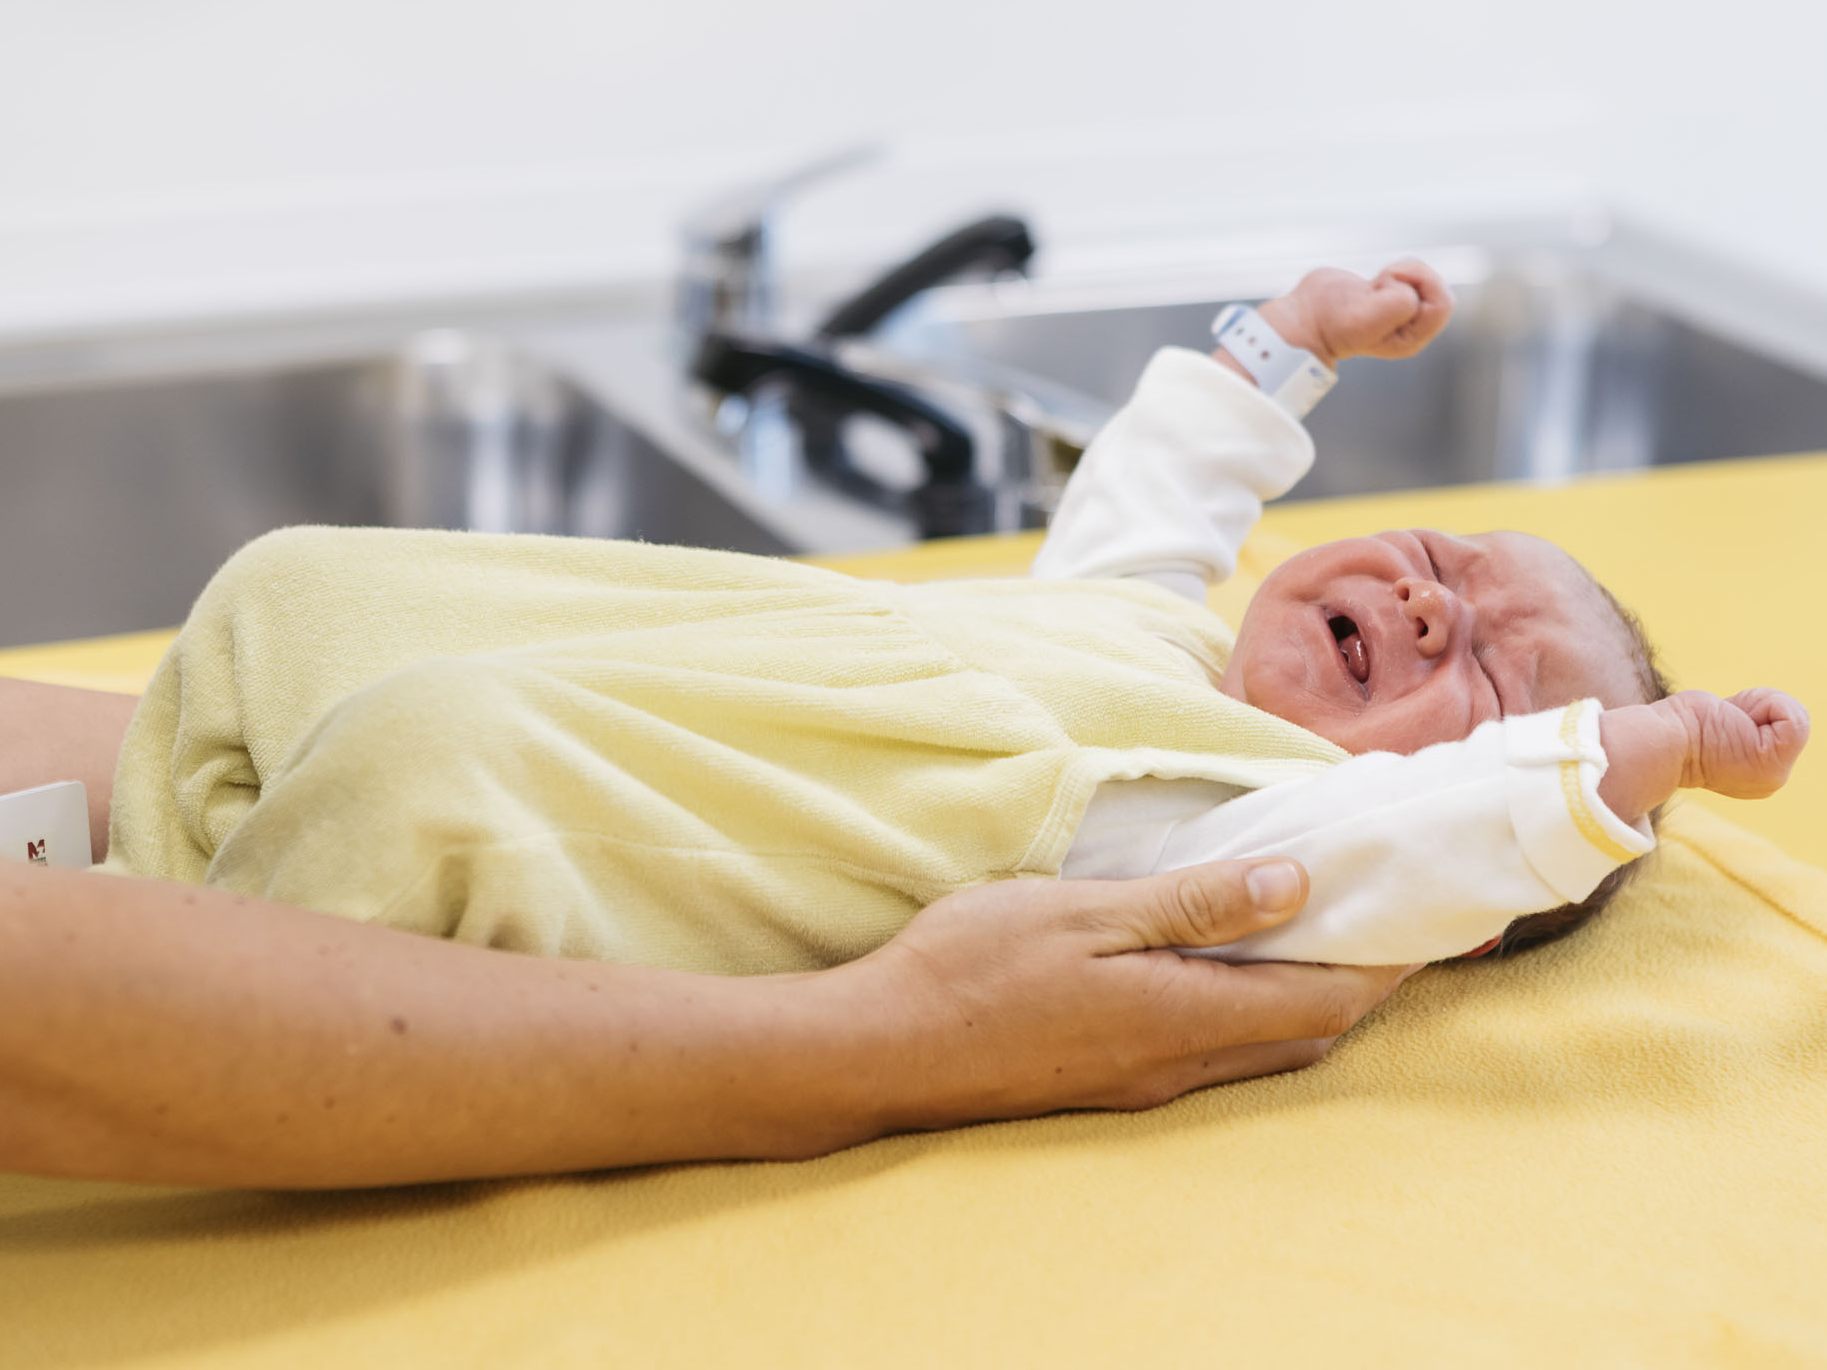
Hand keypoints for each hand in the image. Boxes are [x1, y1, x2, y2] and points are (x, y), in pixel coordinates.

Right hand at [844, 859, 1417, 1128]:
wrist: (881, 1049)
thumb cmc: (972, 969)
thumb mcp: (1085, 914)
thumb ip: (1193, 904)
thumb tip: (1295, 887)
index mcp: (1183, 1017)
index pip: (1326, 999)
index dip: (1388, 961)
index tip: (1429, 913)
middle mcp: (1178, 1064)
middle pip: (1307, 1033)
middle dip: (1362, 980)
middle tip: (1385, 914)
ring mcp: (1142, 1081)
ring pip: (1262, 1046)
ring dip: (1306, 996)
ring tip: (1318, 928)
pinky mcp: (1109, 1080)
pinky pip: (1213, 1049)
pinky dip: (1251, 1007)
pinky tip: (1227, 964)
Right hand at [1257, 259, 1452, 367]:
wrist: (1304, 316)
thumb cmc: (1331, 322)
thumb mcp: (1366, 320)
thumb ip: (1398, 304)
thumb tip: (1408, 291)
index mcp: (1412, 338)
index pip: (1442, 303)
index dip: (1421, 283)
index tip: (1388, 281)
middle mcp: (1411, 327)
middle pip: (1436, 287)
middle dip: (1411, 275)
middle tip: (1380, 283)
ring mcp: (1401, 311)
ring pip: (1422, 276)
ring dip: (1398, 272)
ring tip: (1372, 287)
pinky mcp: (1391, 295)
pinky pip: (1410, 271)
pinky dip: (1393, 270)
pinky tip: (1372, 285)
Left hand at [1599, 687, 1810, 820]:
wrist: (1661, 740)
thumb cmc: (1680, 725)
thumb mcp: (1724, 721)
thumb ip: (1748, 726)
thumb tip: (1754, 720)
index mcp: (1756, 776)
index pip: (1782, 728)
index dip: (1753, 714)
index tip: (1719, 728)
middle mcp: (1769, 782)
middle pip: (1791, 721)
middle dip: (1756, 708)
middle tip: (1721, 725)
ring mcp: (1774, 777)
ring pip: (1794, 717)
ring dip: (1756, 704)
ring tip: (1726, 723)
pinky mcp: (1773, 763)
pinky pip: (1793, 717)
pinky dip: (1764, 703)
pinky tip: (1735, 720)